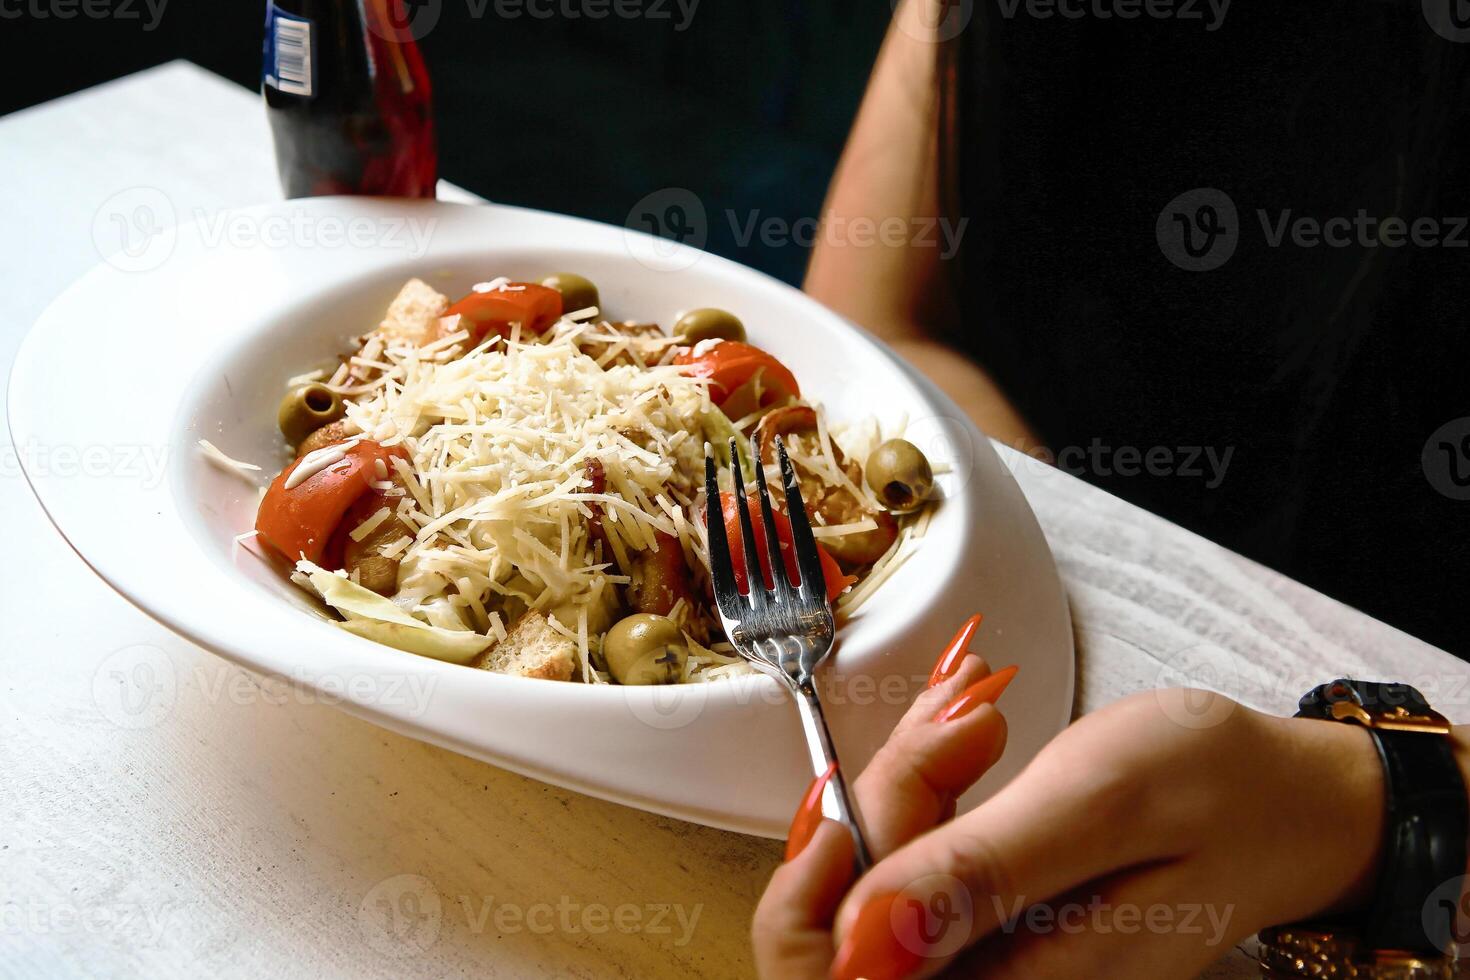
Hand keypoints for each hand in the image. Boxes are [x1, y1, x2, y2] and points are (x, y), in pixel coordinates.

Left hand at [754, 632, 1401, 978]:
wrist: (1291, 802)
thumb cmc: (1221, 795)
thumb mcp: (1103, 805)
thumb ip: (983, 873)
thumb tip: (864, 935)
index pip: (837, 974)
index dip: (812, 890)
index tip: (848, 792)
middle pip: (847, 920)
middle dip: (880, 804)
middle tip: (958, 722)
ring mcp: (988, 961)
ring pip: (876, 880)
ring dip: (907, 783)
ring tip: (975, 710)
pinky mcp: (990, 928)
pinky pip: (916, 863)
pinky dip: (928, 787)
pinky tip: (970, 734)